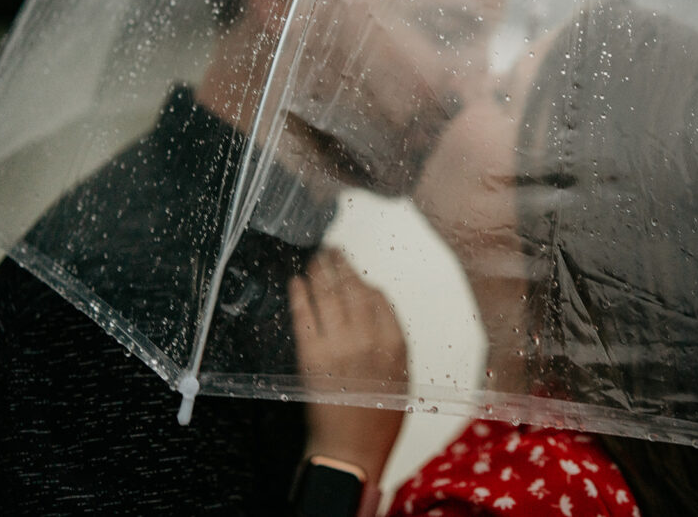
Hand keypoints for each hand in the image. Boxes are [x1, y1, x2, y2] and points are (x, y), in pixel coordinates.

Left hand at [289, 248, 406, 483]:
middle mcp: (368, 340)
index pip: (379, 298)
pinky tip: (297, 282)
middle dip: (341, 265)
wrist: (350, 448)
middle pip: (353, 289)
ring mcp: (338, 347)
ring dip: (321, 271)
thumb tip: (375, 303)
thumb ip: (391, 337)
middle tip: (332, 249)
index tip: (355, 272)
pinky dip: (300, 295)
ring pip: (329, 296)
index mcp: (394, 344)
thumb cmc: (378, 415)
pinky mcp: (311, 357)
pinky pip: (305, 317)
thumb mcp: (400, 374)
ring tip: (317, 257)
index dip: (365, 281)